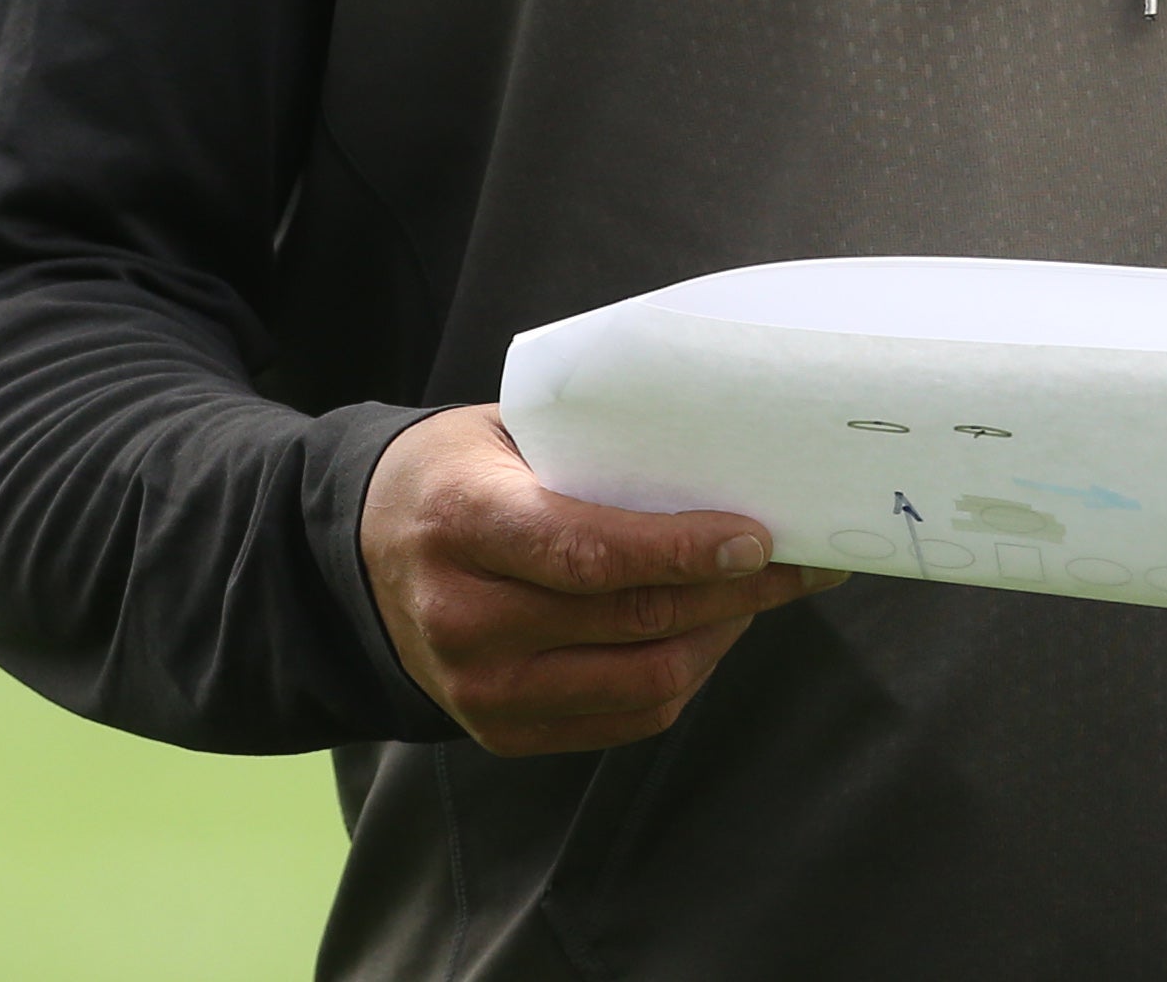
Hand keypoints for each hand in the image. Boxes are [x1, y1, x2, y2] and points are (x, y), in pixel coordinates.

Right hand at [360, 405, 842, 755]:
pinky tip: (711, 631)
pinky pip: (625, 717)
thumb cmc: (460, 473)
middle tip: (800, 560)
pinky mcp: (499, 732)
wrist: (366, 551)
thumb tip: (725, 459)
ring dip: (721, 637)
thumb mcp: (506, 433)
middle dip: (735, 591)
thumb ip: (595, 451)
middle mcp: (462, 617)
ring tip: (761, 593)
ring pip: (642, 679)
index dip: (682, 549)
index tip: (758, 537)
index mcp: (461, 523)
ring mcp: (478, 688)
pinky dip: (684, 676)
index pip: (588, 553)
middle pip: (632, 619)